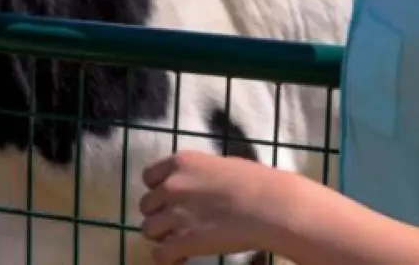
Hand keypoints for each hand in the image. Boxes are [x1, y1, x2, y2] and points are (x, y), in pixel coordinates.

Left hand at [139, 150, 285, 263]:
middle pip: (146, 205)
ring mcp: (175, 213)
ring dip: (162, 238)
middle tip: (177, 224)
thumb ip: (199, 174)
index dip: (158, 190)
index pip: (148, 177)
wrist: (271, 206)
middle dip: (160, 215)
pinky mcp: (183, 241)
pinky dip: (168, 259)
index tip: (170, 200)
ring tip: (180, 243)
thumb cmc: (257, 183)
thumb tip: (196, 185)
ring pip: (148, 230)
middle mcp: (171, 185)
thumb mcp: (220, 165)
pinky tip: (181, 259)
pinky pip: (159, 255)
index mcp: (181, 162)